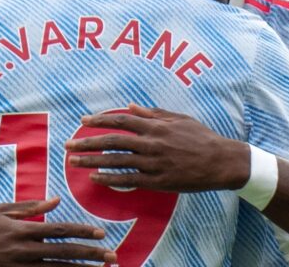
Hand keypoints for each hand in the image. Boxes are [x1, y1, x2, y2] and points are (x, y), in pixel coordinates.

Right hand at [0, 197, 115, 265]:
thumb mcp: (1, 211)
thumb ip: (30, 207)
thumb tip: (57, 200)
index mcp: (23, 230)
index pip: (60, 230)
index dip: (83, 231)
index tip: (102, 233)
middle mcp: (24, 250)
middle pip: (64, 252)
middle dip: (90, 254)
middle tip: (112, 256)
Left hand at [65, 104, 249, 191]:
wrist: (220, 161)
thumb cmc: (201, 137)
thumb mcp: (179, 119)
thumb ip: (153, 113)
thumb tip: (130, 106)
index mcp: (156, 126)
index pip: (121, 120)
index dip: (100, 120)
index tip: (83, 122)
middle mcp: (152, 143)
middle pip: (112, 141)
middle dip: (87, 142)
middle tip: (68, 145)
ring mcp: (153, 163)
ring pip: (116, 161)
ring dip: (92, 162)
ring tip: (73, 163)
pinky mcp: (157, 181)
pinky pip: (128, 180)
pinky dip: (109, 179)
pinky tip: (95, 179)